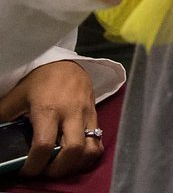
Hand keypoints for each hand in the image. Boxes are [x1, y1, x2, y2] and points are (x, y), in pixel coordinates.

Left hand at [0, 61, 101, 177]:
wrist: (65, 64)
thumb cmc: (39, 80)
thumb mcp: (17, 96)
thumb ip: (4, 116)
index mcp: (48, 109)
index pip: (43, 145)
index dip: (34, 164)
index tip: (26, 171)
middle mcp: (71, 113)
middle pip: (73, 150)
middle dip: (59, 169)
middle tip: (46, 171)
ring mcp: (86, 115)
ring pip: (90, 148)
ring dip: (76, 164)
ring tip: (62, 166)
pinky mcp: (95, 116)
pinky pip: (99, 142)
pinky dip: (89, 156)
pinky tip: (76, 158)